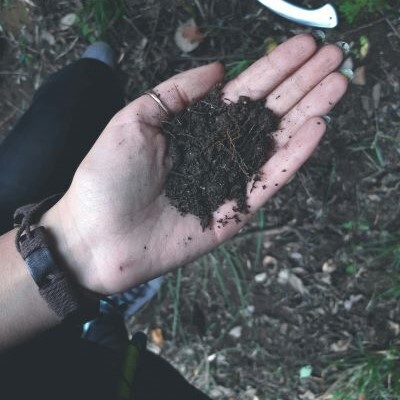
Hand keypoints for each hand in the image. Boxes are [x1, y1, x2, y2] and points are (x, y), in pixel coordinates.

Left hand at [44, 34, 347, 294]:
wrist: (99, 237)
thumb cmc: (107, 178)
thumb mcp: (134, 120)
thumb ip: (177, 92)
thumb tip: (219, 70)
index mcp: (196, 128)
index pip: (243, 93)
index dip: (273, 68)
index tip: (302, 47)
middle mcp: (218, 151)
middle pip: (267, 112)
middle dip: (301, 84)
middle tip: (333, 58)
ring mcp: (230, 182)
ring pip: (276, 142)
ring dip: (308, 113)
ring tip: (337, 85)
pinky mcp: (237, 211)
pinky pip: (270, 181)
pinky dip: (294, 156)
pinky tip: (316, 128)